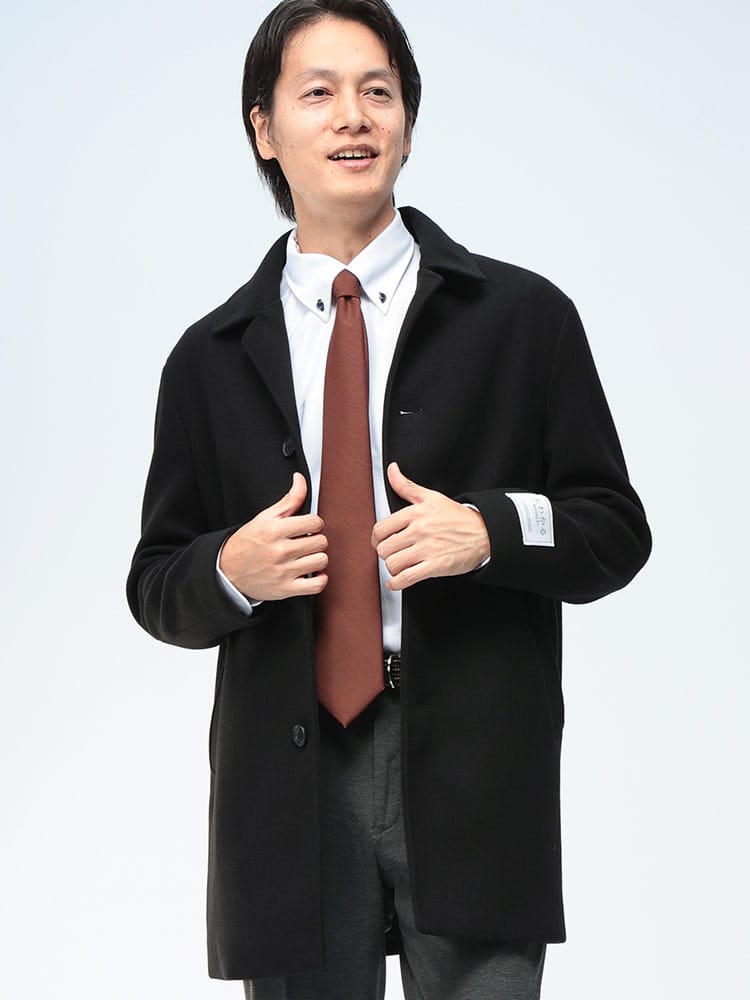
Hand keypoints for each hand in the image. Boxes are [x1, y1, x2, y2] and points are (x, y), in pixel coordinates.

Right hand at [219, 473, 327, 600]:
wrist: (228, 570)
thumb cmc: (248, 542)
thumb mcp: (265, 517)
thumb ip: (289, 500)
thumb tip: (300, 480)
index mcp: (275, 530)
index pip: (315, 522)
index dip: (314, 523)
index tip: (307, 527)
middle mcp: (280, 551)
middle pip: (321, 541)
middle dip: (315, 540)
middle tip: (305, 542)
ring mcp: (284, 571)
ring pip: (321, 560)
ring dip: (317, 558)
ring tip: (307, 556)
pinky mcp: (286, 589)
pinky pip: (317, 585)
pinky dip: (319, 579)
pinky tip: (311, 573)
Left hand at [371, 462, 489, 590]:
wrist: (485, 533)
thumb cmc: (458, 517)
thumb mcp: (432, 497)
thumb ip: (407, 486)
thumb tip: (392, 470)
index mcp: (416, 513)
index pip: (380, 529)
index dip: (377, 539)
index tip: (381, 542)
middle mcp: (420, 530)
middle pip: (384, 549)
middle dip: (386, 554)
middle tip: (393, 554)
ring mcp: (427, 549)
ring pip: (393, 564)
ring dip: (392, 569)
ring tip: (399, 566)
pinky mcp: (436, 566)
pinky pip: (406, 578)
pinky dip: (397, 583)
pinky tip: (398, 581)